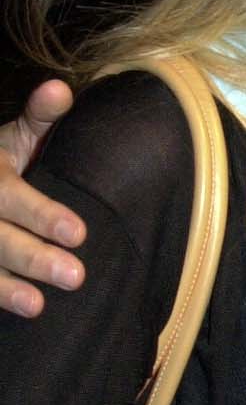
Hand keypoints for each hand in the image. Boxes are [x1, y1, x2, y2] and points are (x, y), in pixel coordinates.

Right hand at [0, 80, 84, 316]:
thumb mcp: (9, 137)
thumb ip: (38, 118)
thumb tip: (61, 88)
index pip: (10, 195)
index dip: (40, 214)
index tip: (78, 233)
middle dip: (32, 256)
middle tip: (76, 276)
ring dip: (5, 287)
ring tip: (38, 306)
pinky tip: (17, 316)